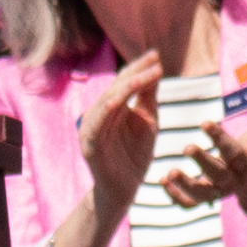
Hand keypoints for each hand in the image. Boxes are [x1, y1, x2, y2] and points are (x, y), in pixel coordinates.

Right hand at [75, 54, 167, 208]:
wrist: (125, 190)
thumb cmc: (135, 156)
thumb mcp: (147, 122)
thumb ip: (148, 98)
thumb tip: (155, 69)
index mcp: (111, 107)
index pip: (124, 82)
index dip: (139, 68)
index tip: (156, 55)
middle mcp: (98, 113)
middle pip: (116, 87)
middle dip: (135, 73)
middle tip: (154, 60)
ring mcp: (91, 128)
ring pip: (106, 101)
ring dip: (125, 88)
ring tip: (143, 76)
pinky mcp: (89, 145)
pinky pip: (95, 125)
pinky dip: (105, 111)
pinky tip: (117, 100)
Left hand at [163, 111, 246, 217]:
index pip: (235, 151)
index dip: (220, 138)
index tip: (205, 122)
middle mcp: (235, 179)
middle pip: (219, 175)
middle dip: (203, 162)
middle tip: (187, 147)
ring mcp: (221, 190)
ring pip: (203, 193)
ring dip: (185, 186)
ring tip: (170, 173)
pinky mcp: (208, 195)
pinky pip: (192, 203)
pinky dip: (176, 196)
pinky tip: (163, 180)